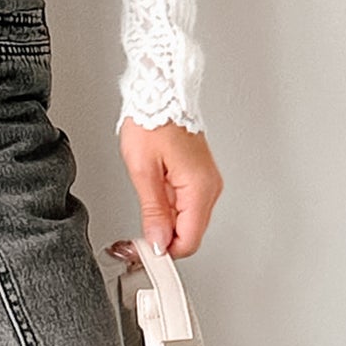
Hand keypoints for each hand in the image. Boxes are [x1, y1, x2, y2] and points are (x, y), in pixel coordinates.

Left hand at [113, 119, 222, 262]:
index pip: (188, 241)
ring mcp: (206, 183)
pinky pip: (187, 206)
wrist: (161, 93)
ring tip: (143, 213)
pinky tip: (154, 200)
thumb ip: (154, 211)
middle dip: (164, 241)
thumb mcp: (143, 171)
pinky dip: (170, 212)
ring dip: (166, 226)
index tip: (143, 252)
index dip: (164, 251)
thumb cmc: (152, 121)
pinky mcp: (199, 179)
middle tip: (136, 239)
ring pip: (187, 222)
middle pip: (189, 235)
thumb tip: (158, 241)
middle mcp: (209, 188)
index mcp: (199, 188)